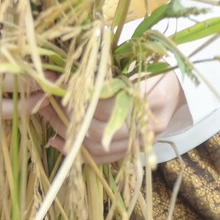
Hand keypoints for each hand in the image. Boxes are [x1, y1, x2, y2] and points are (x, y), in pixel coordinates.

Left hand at [0, 71, 187, 164]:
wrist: (173, 88)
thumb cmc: (146, 68)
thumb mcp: (128, 61)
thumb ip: (99, 67)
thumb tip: (56, 69)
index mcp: (150, 98)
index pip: (105, 104)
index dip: (77, 97)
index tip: (54, 87)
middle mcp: (147, 125)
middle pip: (99, 130)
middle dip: (66, 117)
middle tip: (45, 103)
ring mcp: (142, 141)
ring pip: (99, 147)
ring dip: (68, 134)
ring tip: (48, 118)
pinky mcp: (135, 150)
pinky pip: (105, 158)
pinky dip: (79, 152)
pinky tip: (58, 141)